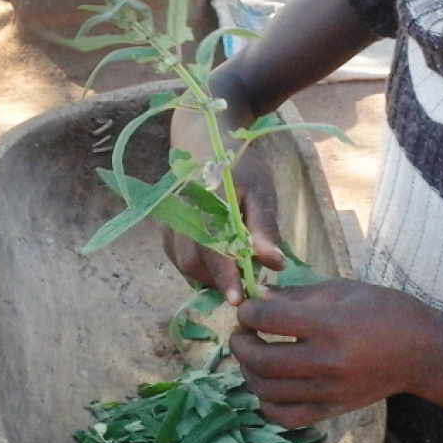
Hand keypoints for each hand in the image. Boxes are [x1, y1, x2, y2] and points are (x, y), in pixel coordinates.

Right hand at [163, 145, 285, 304]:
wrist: (209, 143)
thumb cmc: (241, 168)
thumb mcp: (261, 192)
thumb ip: (265, 227)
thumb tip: (275, 263)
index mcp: (206, 202)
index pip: (212, 248)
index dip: (225, 277)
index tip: (238, 299)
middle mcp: (181, 213)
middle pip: (191, 261)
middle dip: (216, 281)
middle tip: (243, 288)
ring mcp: (170, 221)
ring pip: (182, 262)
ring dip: (207, 277)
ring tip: (234, 277)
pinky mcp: (167, 229)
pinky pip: (178, 258)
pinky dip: (198, 269)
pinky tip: (218, 267)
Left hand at [229, 279, 439, 427]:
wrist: (423, 352)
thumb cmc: (386, 311)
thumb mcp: (344, 290)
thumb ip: (299, 294)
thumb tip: (259, 296)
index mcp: (330, 324)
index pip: (270, 320)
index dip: (248, 312)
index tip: (248, 307)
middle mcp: (327, 361)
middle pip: (262, 360)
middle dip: (241, 343)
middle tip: (242, 332)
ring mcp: (329, 390)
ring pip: (268, 391)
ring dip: (249, 372)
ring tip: (253, 355)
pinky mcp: (333, 410)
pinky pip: (286, 417)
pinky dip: (268, 403)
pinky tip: (269, 385)